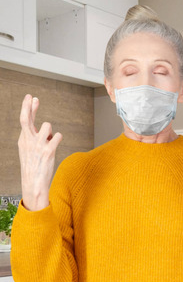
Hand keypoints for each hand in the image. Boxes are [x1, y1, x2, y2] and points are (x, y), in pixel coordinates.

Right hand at [18, 94, 62, 210]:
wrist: (34, 184)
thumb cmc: (33, 167)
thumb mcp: (29, 150)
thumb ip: (35, 137)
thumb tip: (44, 126)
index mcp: (23, 140)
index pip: (24, 120)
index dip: (27, 108)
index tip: (30, 97)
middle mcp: (28, 141)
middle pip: (27, 119)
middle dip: (29, 107)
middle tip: (33, 97)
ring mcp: (38, 146)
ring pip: (47, 126)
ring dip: (51, 131)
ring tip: (49, 140)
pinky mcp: (48, 151)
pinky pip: (58, 136)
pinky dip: (58, 138)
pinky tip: (55, 144)